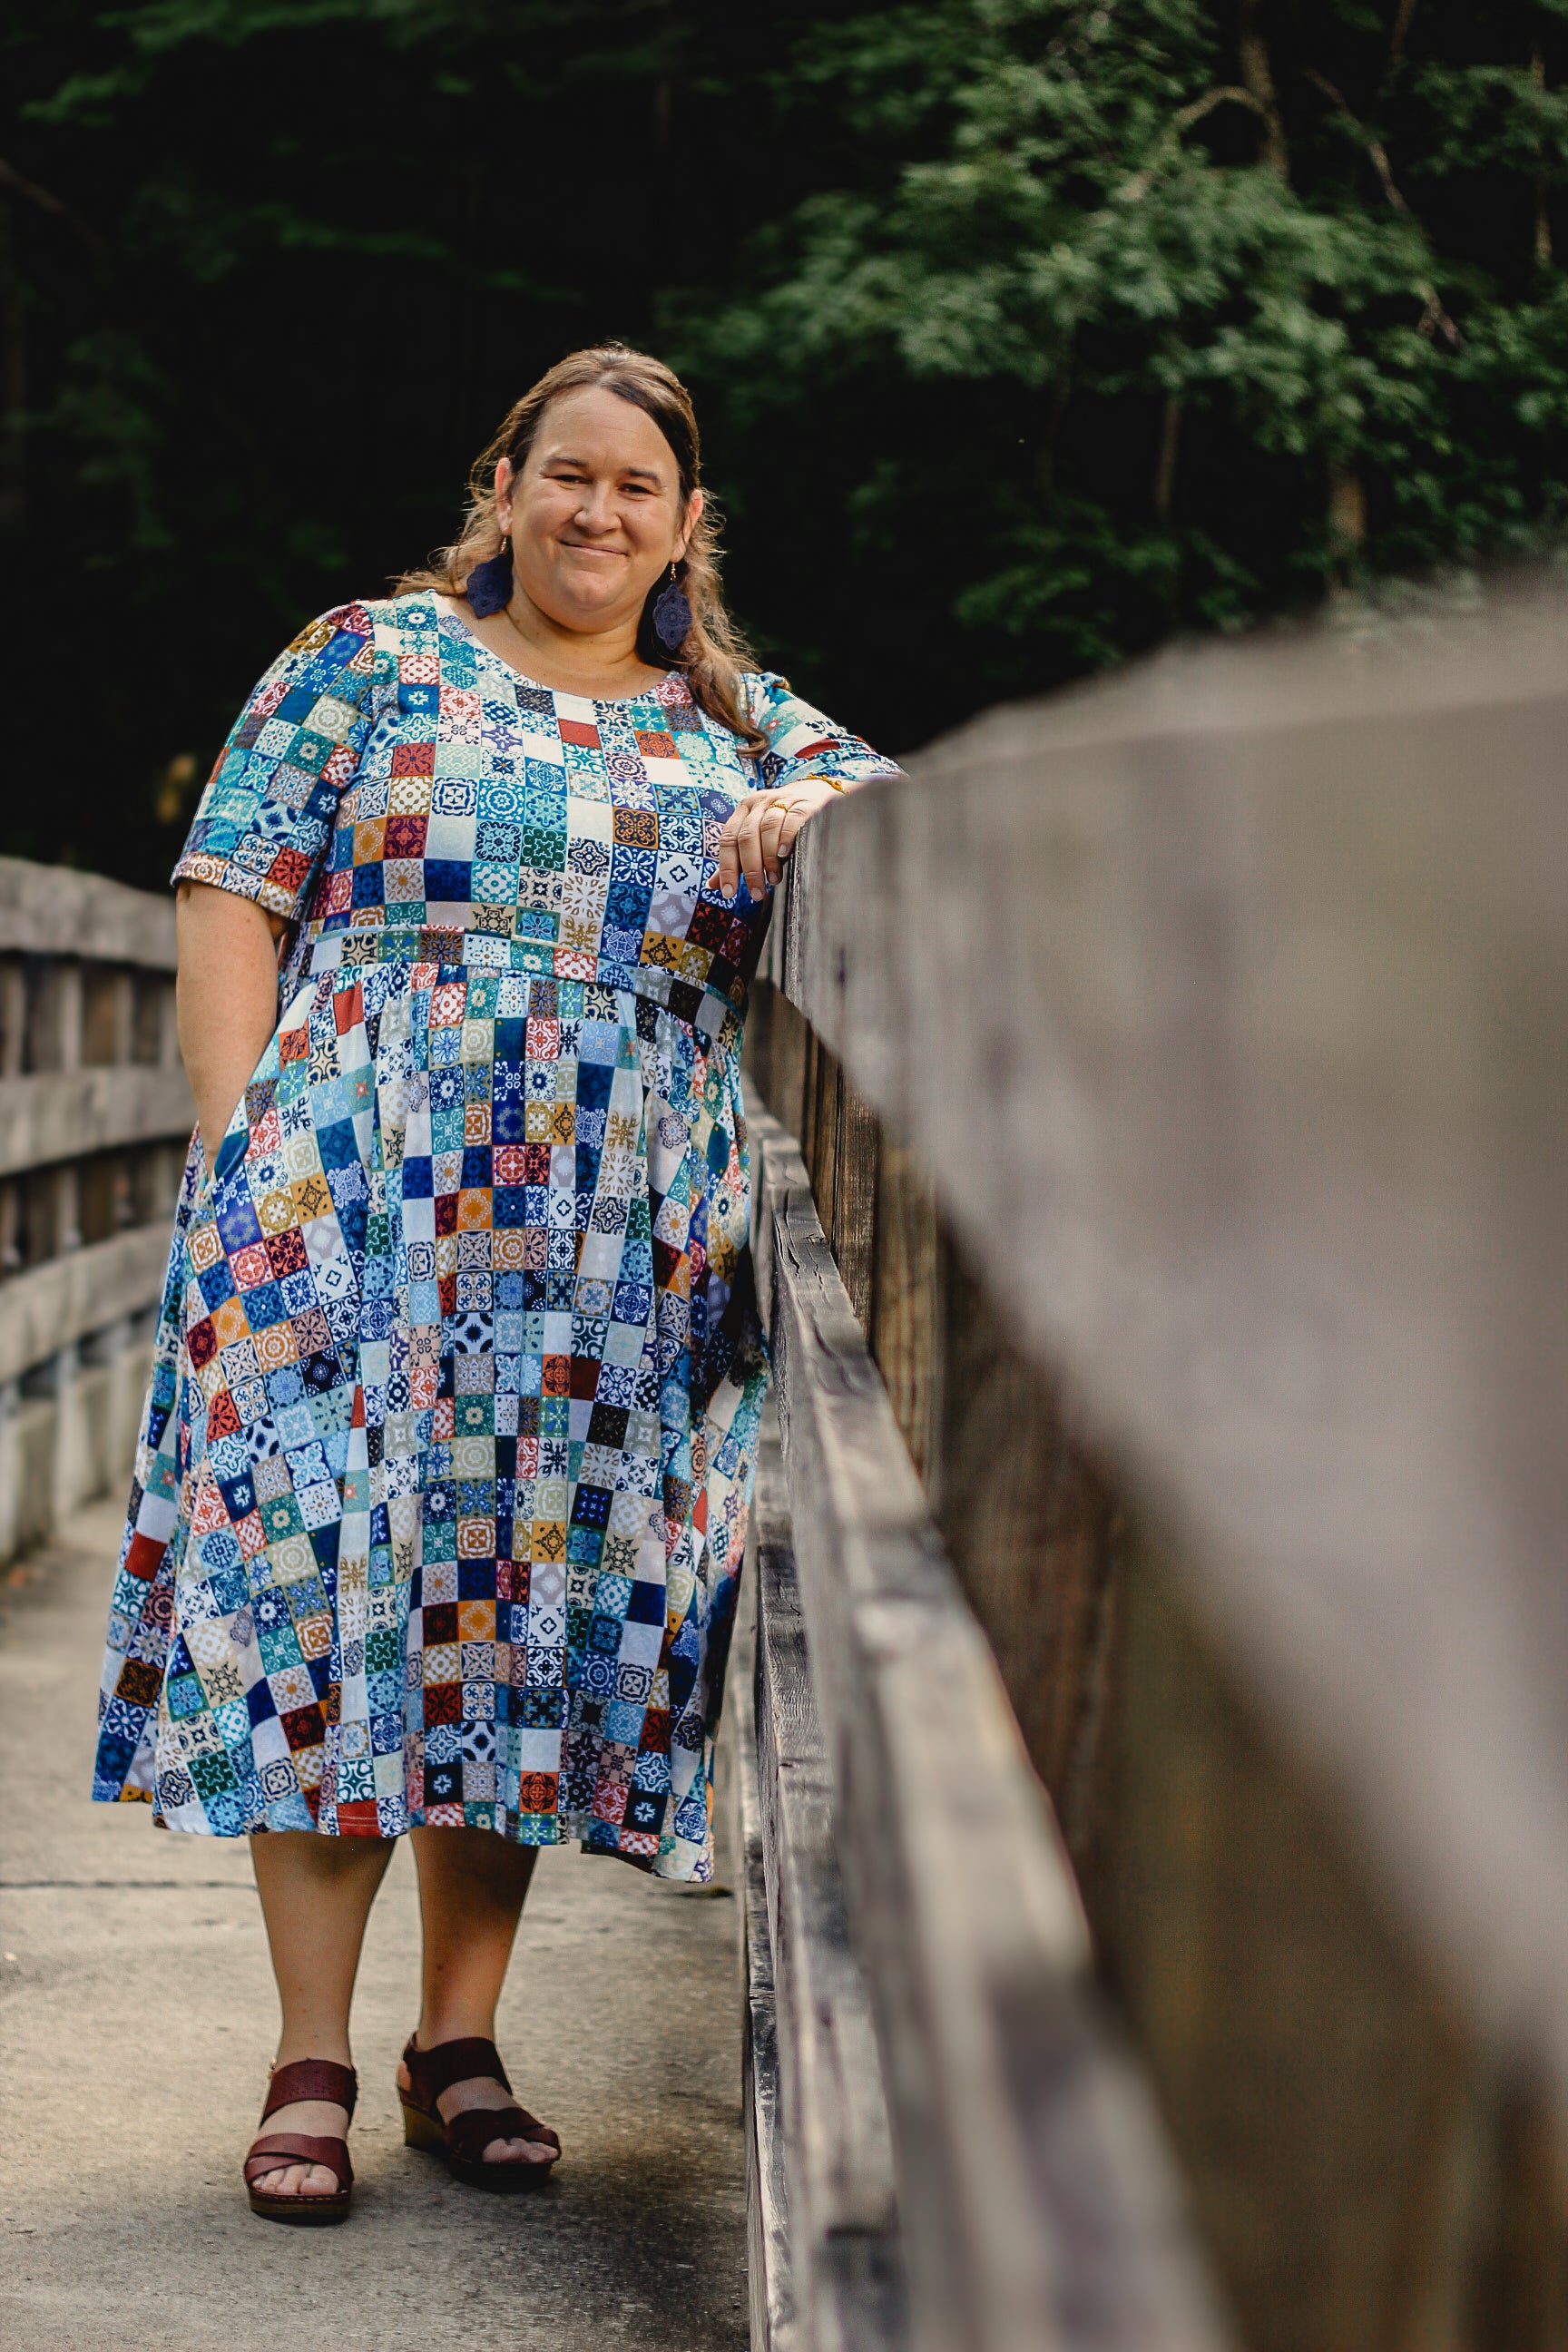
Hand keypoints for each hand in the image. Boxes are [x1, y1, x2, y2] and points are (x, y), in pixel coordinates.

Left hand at [715, 776, 843, 900]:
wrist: (814, 793)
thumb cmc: (780, 821)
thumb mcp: (755, 835)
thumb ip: (735, 858)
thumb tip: (712, 885)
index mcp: (743, 810)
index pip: (728, 840)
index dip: (726, 868)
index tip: (729, 893)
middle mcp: (759, 803)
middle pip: (747, 837)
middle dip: (750, 869)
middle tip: (757, 893)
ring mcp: (781, 800)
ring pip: (767, 828)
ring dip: (768, 858)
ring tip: (773, 879)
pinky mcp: (803, 803)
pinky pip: (791, 819)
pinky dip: (786, 838)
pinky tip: (784, 855)